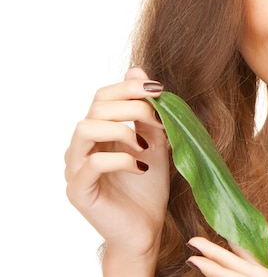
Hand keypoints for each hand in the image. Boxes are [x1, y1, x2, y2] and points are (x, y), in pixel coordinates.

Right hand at [64, 68, 169, 269]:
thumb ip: (146, 112)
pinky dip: (121, 159)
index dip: (129, 87)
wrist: (146, 229)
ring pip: (85, 128)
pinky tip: (141, 168)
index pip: (103, 96)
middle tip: (158, 118)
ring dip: (122, 129)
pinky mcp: (79, 190)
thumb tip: (137, 70)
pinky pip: (93, 163)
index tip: (159, 90)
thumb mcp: (155, 142)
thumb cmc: (148, 187)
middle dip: (132, 105)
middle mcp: (82, 147)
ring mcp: (76, 168)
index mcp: (99, 132)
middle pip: (96, 108)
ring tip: (145, 145)